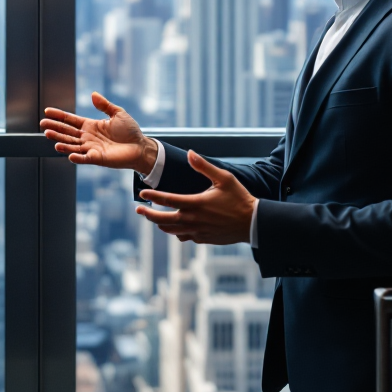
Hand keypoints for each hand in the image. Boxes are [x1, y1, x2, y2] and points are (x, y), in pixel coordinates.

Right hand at [40, 92, 155, 174]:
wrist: (140, 147)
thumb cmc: (130, 132)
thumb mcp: (118, 113)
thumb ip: (104, 105)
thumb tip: (93, 94)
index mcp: (90, 126)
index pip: (71, 120)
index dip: (59, 116)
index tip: (47, 111)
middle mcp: (87, 137)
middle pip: (67, 132)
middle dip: (55, 128)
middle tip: (43, 125)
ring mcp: (91, 148)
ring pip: (72, 145)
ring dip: (61, 141)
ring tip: (49, 136)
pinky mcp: (98, 158)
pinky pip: (85, 158)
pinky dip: (77, 157)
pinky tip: (69, 154)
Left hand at [136, 151, 255, 244]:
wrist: (253, 223)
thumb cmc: (239, 198)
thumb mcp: (224, 178)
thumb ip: (204, 166)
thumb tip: (190, 152)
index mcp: (196, 204)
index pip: (168, 200)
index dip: (152, 197)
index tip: (142, 193)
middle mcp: (194, 220)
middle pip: (164, 220)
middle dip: (149, 215)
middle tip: (138, 209)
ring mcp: (198, 232)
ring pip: (172, 231)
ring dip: (160, 224)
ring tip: (153, 218)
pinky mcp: (203, 239)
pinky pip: (184, 237)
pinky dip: (176, 232)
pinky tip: (175, 227)